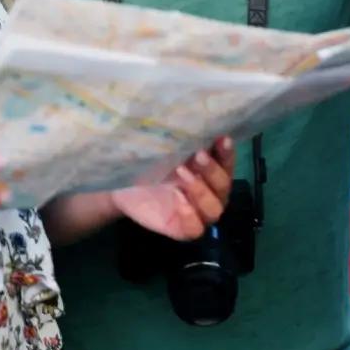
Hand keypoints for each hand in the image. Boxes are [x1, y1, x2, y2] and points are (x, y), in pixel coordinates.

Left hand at [109, 138, 233, 239]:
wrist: (121, 185)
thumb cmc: (148, 163)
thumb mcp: (164, 149)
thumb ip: (183, 141)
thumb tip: (195, 120)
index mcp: (209, 172)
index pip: (226, 164)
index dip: (227, 153)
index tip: (222, 138)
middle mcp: (208, 193)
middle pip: (223, 186)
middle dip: (213, 170)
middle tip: (198, 155)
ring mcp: (197, 213)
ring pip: (214, 209)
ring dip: (202, 191)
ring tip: (181, 172)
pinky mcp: (182, 229)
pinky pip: (195, 229)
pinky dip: (190, 214)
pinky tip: (178, 197)